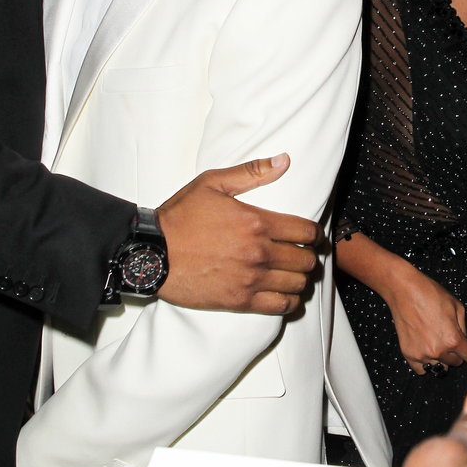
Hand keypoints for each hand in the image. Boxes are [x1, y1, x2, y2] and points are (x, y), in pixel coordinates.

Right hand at [157, 154, 318, 314]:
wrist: (151, 253)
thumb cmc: (180, 216)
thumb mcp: (212, 183)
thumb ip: (251, 172)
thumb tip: (284, 160)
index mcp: (256, 222)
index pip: (306, 231)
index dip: (315, 234)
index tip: (313, 236)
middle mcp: (258, 252)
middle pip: (305, 259)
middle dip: (309, 256)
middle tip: (304, 254)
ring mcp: (250, 279)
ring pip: (296, 284)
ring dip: (300, 278)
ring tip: (294, 273)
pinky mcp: (239, 300)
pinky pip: (280, 306)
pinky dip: (289, 301)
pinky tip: (284, 293)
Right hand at [384, 267, 466, 373]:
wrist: (404, 291)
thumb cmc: (430, 294)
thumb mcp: (457, 306)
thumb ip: (463, 328)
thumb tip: (464, 342)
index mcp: (453, 339)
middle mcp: (438, 350)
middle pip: (455, 363)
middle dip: (455, 353)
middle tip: (448, 339)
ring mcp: (422, 354)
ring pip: (439, 368)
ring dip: (440, 359)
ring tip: (435, 343)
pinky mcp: (408, 354)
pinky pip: (421, 370)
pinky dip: (425, 363)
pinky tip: (425, 350)